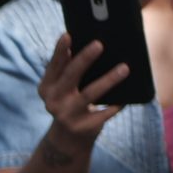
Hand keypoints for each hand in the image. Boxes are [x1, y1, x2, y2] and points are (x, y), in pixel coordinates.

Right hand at [39, 34, 128, 150]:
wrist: (68, 138)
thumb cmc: (70, 102)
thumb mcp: (63, 88)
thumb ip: (68, 70)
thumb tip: (90, 44)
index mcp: (46, 88)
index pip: (53, 66)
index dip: (59, 51)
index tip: (68, 35)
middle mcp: (53, 101)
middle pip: (70, 76)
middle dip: (84, 59)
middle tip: (99, 44)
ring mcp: (68, 115)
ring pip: (90, 94)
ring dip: (108, 80)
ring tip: (125, 68)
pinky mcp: (84, 127)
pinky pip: (104, 112)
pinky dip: (116, 104)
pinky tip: (126, 97)